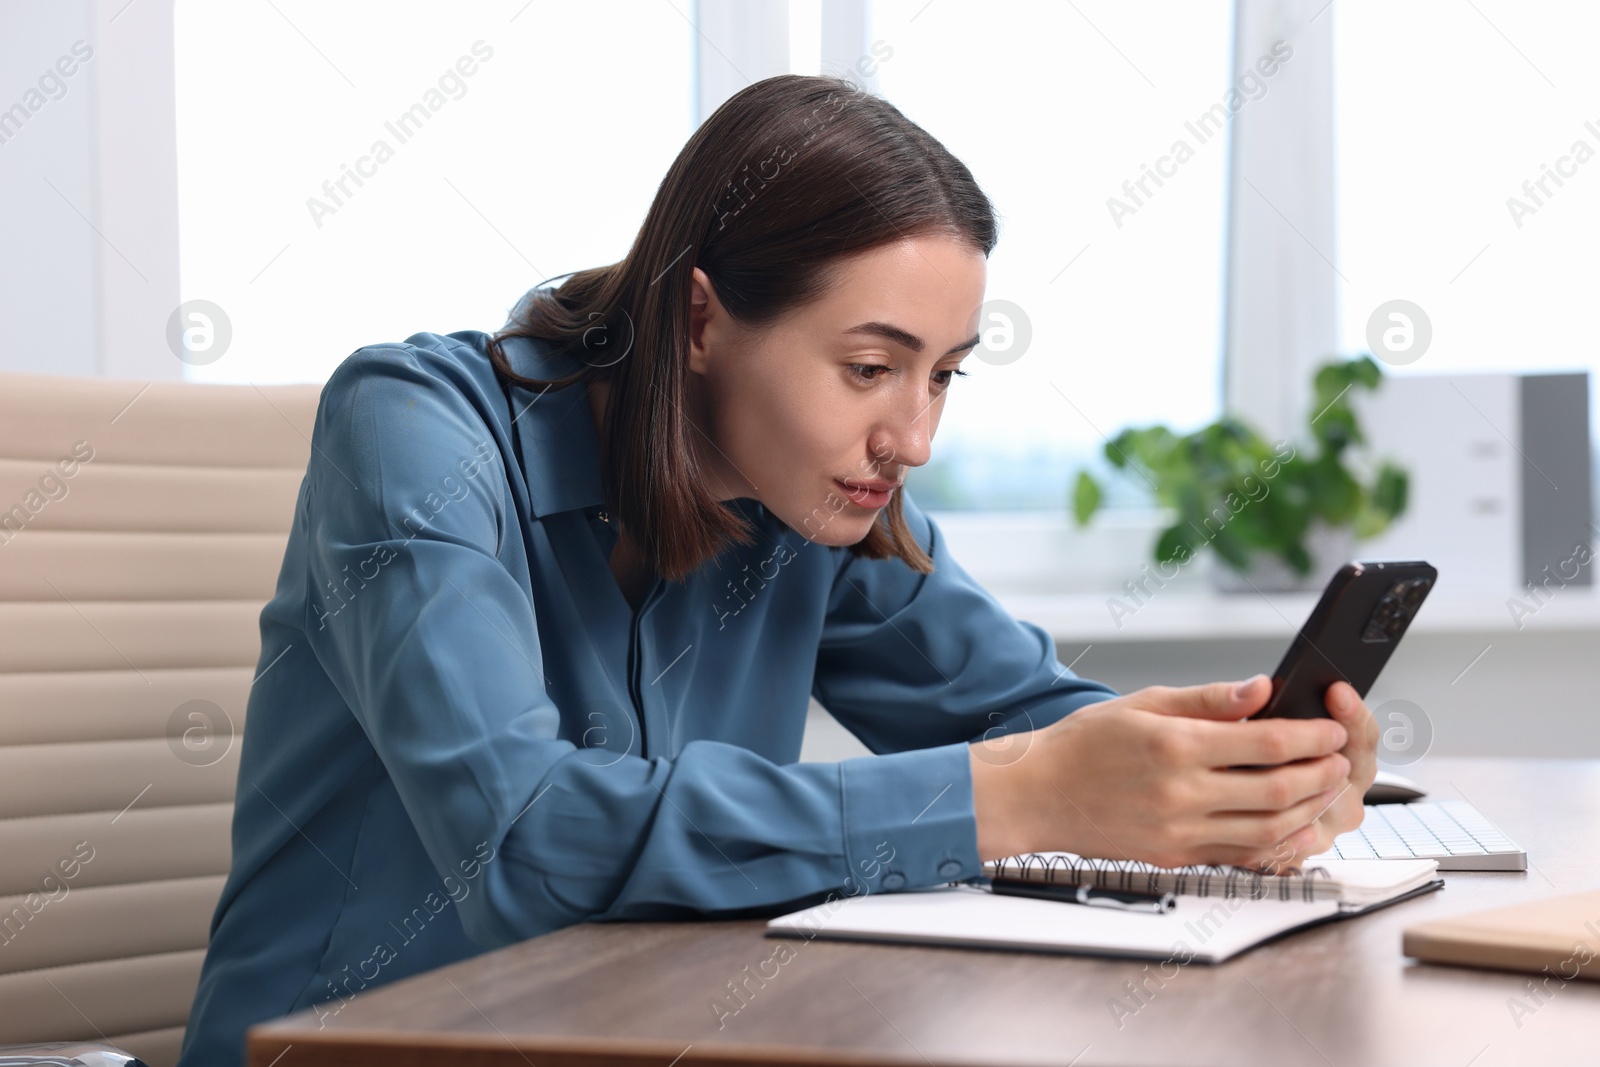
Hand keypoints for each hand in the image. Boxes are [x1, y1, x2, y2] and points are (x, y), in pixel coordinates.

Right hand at [969, 675, 1375, 870]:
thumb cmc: (1084, 743)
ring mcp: (1179, 831)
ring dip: (1309, 809)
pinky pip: (1241, 854)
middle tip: (1340, 759)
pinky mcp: (1176, 856)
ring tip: (1325, 789)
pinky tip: (1296, 826)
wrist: (1038, 794)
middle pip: (1277, 789)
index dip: (1310, 737)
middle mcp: (1181, 794)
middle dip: (1320, 773)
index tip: (1332, 729)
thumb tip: (1262, 689)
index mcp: (1175, 746)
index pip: (1265, 744)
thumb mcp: (1143, 702)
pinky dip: (1278, 842)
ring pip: (1268, 828)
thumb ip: (1208, 698)